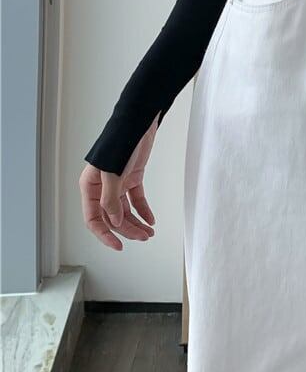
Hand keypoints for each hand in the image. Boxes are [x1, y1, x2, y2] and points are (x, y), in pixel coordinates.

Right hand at [79, 113, 158, 250]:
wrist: (138, 124)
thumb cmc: (121, 144)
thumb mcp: (113, 174)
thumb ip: (111, 200)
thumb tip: (113, 222)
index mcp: (89, 186)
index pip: (93, 219)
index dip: (105, 235)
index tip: (119, 246)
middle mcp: (101, 187)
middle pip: (112, 217)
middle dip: (127, 230)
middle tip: (143, 238)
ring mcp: (117, 183)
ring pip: (124, 210)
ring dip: (137, 222)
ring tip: (149, 232)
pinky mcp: (132, 177)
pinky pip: (136, 199)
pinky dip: (143, 209)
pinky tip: (150, 219)